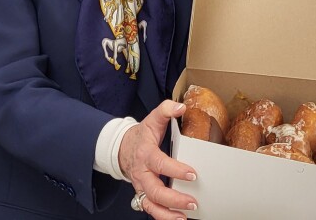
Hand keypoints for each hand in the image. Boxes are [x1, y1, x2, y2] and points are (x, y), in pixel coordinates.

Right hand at [119, 100, 197, 218]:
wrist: (121, 148)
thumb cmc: (141, 136)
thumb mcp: (152, 119)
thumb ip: (166, 109)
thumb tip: (181, 107)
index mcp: (146, 154)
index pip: (160, 164)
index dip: (176, 170)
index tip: (193, 174)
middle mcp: (142, 173)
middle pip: (154, 190)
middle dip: (173, 199)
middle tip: (192, 201)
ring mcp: (141, 186)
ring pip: (151, 204)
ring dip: (167, 213)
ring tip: (184, 217)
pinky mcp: (143, 194)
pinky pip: (151, 209)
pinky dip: (163, 217)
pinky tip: (178, 219)